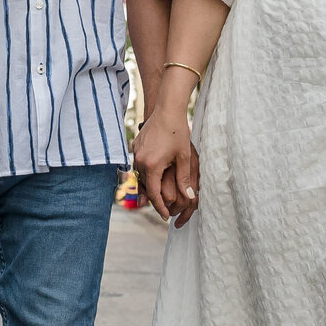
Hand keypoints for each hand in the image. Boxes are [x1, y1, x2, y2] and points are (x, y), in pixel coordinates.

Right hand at [132, 110, 200, 226]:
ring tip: (158, 194)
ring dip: (149, 184)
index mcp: (151, 166)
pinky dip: (146, 172)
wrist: (167, 109)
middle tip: (163, 208)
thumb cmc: (178, 132)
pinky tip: (154, 175)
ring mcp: (135, 153)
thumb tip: (190, 198)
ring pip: (141, 175)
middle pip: (145, 186)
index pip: (153, 193)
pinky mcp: (135, 146)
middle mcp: (139, 161)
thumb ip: (184, 179)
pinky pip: (139, 164)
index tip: (166, 216)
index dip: (160, 207)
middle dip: (153, 198)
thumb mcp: (183, 157)